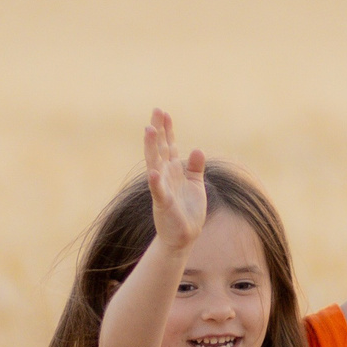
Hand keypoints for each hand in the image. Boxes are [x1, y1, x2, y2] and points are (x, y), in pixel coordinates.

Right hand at [143, 108, 206, 247]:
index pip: (169, 145)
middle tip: (156, 111)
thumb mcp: (195, 184)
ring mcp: (162, 188)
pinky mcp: (163, 203)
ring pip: (155, 164)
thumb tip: (197, 149)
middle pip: (160, 149)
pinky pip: (158, 191)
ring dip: (152, 148)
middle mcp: (165, 176)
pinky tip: (154, 172)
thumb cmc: (188, 210)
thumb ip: (195, 167)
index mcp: (173, 171)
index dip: (167, 130)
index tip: (164, 113)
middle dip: (159, 131)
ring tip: (150, 130)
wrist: (184, 236)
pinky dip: (156, 182)